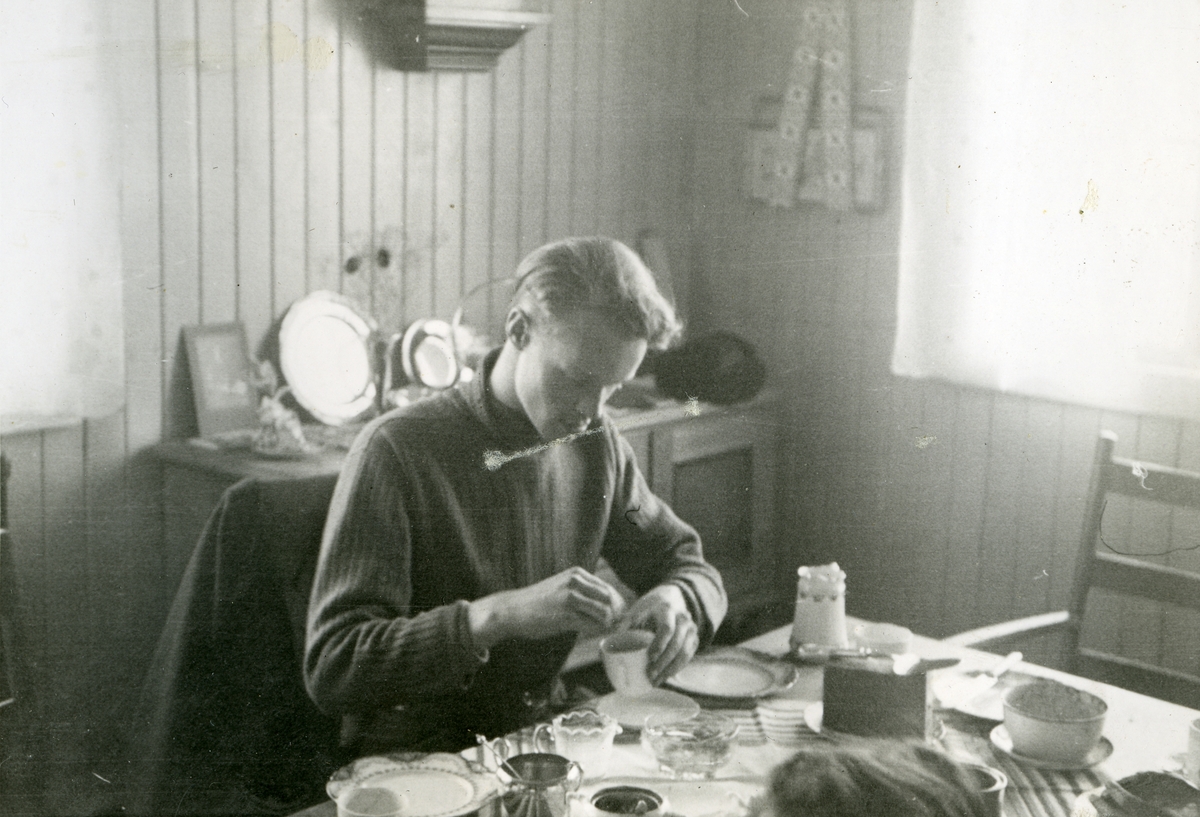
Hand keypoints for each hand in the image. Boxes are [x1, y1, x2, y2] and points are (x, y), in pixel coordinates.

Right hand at [468, 567, 626, 648]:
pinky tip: (591, 631)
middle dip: (616, 614)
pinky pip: (592, 624)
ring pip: (604, 612)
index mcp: (576, 573)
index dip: (617, 604)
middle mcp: (575, 581)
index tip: (620, 616)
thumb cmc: (538, 602)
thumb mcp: (562, 588)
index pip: (607, 588)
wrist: (513, 610)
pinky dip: (596, 630)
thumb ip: (583, 593)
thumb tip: (609, 608)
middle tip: (615, 626)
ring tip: (601, 629)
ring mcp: (571, 597)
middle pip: (610, 599)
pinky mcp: (566, 614)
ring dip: (607, 624)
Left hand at [620, 584, 698, 684]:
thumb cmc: (648, 610)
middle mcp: (682, 618)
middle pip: (676, 643)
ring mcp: (691, 628)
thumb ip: (623, 629)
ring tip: (656, 680)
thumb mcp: (635, 613)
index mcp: (666, 609)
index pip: (667, 628)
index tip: (650, 657)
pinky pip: (688, 656)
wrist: (669, 599)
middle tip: (650, 675)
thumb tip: (604, 650)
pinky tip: (666, 676)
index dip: (659, 644)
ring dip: (671, 669)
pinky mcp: (694, 639)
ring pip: (685, 652)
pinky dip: (678, 668)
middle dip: (663, 662)